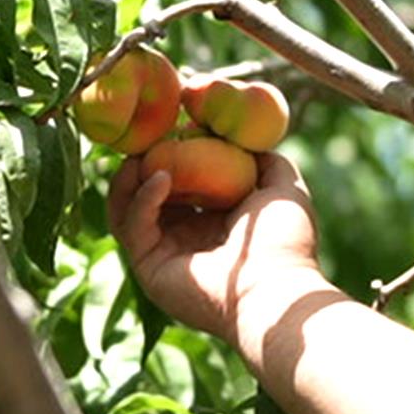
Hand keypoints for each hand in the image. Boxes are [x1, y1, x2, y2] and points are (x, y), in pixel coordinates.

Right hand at [108, 150, 324, 341]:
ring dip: (131, 178)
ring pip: (128, 209)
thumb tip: (249, 139)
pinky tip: (162, 177)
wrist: (275, 290)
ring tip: (141, 153)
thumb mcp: (284, 188)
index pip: (180, 182)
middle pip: (146, 194)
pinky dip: (142, 198)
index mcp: (213, 222)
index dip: (173, 152)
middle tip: (145, 134)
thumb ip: (267, 161)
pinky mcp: (148, 267)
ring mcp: (163, 254)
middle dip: (142, 161)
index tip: (172, 124)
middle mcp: (184, 238)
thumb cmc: (285, 242)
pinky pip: (132, 226)